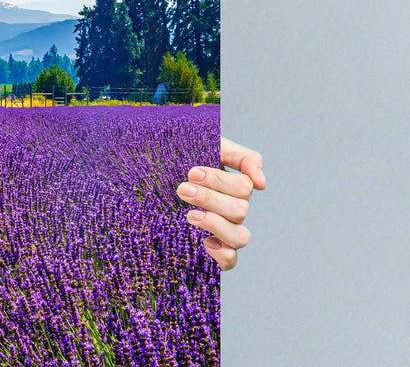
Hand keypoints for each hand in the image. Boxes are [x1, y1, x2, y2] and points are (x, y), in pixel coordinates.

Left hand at [179, 136, 264, 270]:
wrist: (146, 177)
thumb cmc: (180, 160)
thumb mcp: (210, 148)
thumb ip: (243, 157)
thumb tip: (262, 184)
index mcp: (233, 187)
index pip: (244, 186)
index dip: (219, 180)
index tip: (191, 172)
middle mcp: (232, 211)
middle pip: (240, 209)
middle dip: (209, 198)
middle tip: (182, 189)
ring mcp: (224, 233)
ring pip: (240, 236)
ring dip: (215, 223)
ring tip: (189, 215)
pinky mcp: (212, 253)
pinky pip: (230, 261)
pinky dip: (222, 254)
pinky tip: (204, 242)